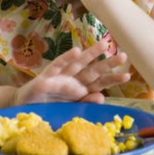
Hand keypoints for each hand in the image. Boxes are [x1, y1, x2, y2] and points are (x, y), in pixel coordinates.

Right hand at [13, 40, 129, 105]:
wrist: (26, 109)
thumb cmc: (49, 107)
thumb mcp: (69, 108)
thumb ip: (85, 103)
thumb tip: (102, 98)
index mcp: (80, 89)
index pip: (99, 83)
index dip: (113, 79)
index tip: (128, 75)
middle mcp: (73, 80)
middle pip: (93, 70)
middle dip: (107, 63)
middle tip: (124, 56)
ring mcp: (61, 77)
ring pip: (78, 63)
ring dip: (90, 54)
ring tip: (103, 45)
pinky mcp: (47, 76)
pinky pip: (58, 66)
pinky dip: (66, 58)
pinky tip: (76, 51)